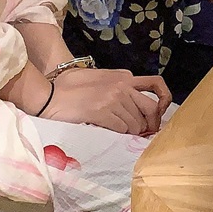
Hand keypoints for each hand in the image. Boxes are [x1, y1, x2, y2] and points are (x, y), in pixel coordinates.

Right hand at [40, 67, 171, 135]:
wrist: (50, 95)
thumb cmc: (70, 87)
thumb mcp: (100, 78)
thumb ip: (117, 85)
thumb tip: (132, 105)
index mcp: (124, 76)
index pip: (155, 85)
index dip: (162, 102)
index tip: (158, 115)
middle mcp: (122, 86)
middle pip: (150, 108)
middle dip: (149, 124)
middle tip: (142, 133)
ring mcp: (113, 99)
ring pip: (136, 123)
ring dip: (131, 132)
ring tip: (119, 134)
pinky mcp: (103, 112)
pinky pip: (122, 129)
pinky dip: (119, 135)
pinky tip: (110, 134)